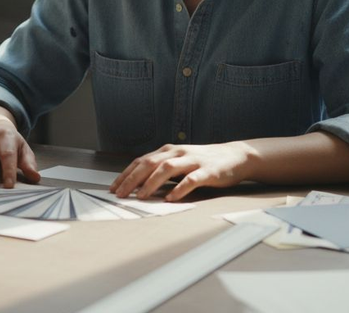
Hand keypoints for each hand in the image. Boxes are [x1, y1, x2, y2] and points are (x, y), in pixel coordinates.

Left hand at [109, 142, 252, 201]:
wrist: (235, 156)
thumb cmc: (203, 162)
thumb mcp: (179, 162)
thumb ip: (161, 169)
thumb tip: (138, 185)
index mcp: (168, 151)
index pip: (141, 161)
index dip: (125, 174)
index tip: (113, 188)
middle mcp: (177, 152)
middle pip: (149, 163)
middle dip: (132, 179)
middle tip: (120, 194)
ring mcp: (192, 161)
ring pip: (167, 169)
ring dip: (151, 183)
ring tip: (141, 196)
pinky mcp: (207, 171)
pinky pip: (191, 180)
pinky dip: (179, 189)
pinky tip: (171, 198)